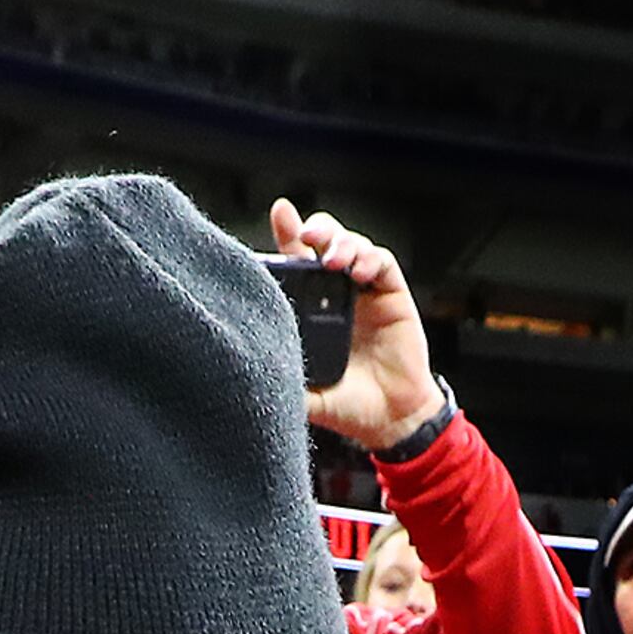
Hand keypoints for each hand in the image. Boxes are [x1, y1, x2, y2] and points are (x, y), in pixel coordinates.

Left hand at [267, 199, 443, 452]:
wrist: (387, 420)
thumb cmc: (345, 405)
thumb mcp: (304, 394)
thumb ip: (281, 378)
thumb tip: (240, 374)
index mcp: (310, 308)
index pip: (296, 263)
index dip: (288, 235)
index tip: (280, 213)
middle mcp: (335, 293)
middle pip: (324, 242)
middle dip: (316, 228)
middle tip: (306, 233)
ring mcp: (364, 291)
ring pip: (353, 245)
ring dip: (342, 243)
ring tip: (331, 258)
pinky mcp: (392, 294)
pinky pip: (382, 262)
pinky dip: (369, 259)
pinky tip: (358, 271)